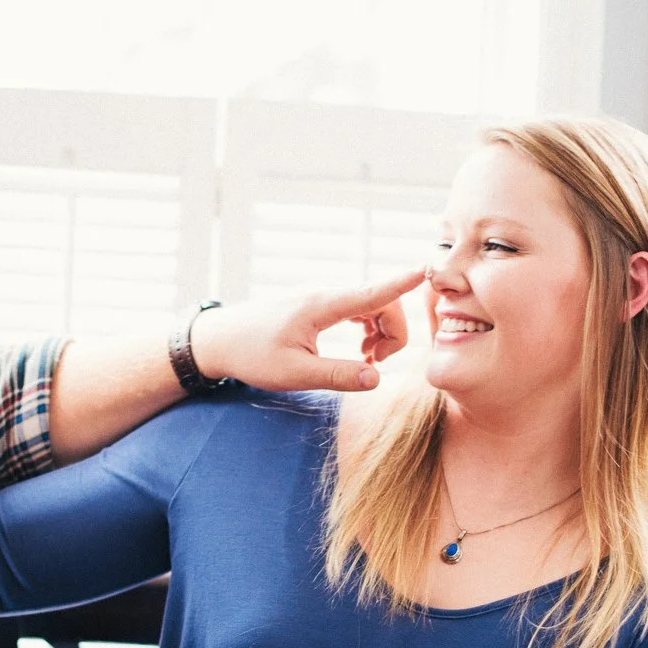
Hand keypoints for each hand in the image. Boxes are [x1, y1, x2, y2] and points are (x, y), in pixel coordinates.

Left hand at [190, 268, 424, 391]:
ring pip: (372, 305)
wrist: (221, 341)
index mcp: (321, 305)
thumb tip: (376, 378)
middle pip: (381, 302)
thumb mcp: (295, 373)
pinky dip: (369, 328)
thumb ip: (337, 375)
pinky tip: (361, 351)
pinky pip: (359, 308)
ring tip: (367, 361)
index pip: (372, 291)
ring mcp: (323, 296)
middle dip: (394, 332)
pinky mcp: (320, 304)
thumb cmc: (253, 355)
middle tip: (376, 364)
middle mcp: (326, 293)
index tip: (426, 269)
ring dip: (382, 332)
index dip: (401, 283)